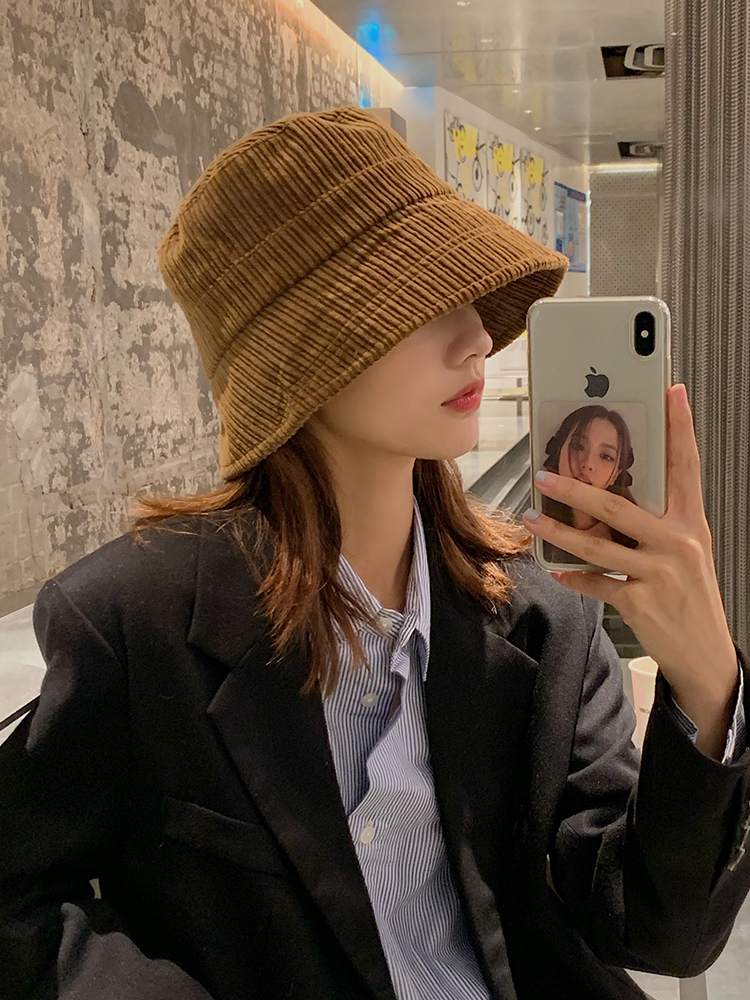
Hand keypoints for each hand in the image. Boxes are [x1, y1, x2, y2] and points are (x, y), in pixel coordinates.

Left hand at [523, 384, 737, 713]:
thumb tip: (606, 501)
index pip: (687, 466)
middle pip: (620, 506)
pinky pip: (596, 583)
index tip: (672, 391)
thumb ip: (656, 523)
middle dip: (577, 489)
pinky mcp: (640, 601)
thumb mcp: (686, 551)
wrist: (705, 652)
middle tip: (543, 474)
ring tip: (533, 518)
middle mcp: (678, 542)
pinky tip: (556, 570)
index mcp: (692, 522)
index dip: (680, 428)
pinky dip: (574, 577)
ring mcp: (659, 572)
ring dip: (559, 531)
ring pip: (598, 545)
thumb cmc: (691, 594)